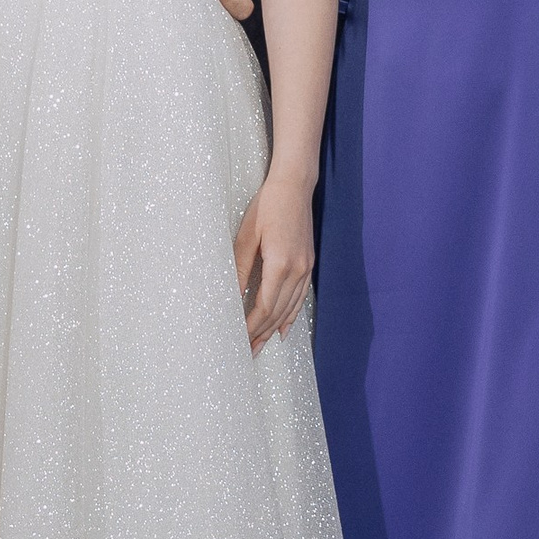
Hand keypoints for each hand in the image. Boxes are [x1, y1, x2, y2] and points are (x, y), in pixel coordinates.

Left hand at [234, 171, 314, 350]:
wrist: (294, 186)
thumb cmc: (267, 206)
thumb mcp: (247, 236)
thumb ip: (240, 268)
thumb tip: (230, 296)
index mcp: (280, 264)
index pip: (264, 306)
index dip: (251, 326)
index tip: (238, 338)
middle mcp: (297, 270)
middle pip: (278, 312)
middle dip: (261, 334)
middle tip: (247, 352)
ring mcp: (306, 268)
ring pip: (290, 308)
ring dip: (275, 329)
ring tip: (261, 346)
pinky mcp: (308, 264)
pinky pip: (301, 298)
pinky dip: (292, 316)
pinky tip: (284, 329)